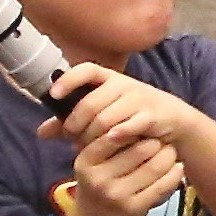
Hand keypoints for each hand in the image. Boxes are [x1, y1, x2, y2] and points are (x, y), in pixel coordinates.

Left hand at [43, 65, 205, 164]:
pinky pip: (126, 127)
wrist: (174, 121)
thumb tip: (41, 132)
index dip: (69, 80)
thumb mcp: (104, 114)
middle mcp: (124, 84)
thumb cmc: (133, 116)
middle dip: (76, 123)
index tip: (54, 95)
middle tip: (72, 137)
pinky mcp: (152, 115)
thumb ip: (73, 122)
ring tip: (89, 146)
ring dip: (92, 136)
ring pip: (104, 119)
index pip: (86, 69)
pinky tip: (110, 144)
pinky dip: (114, 138)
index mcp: (110, 78)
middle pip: (89, 102)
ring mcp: (139, 99)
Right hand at [68, 126, 184, 215]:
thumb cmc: (98, 183)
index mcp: (86, 161)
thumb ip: (105, 139)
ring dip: (170, 156)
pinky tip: (177, 168)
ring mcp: (116, 195)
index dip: (134, 128)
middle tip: (161, 141)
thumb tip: (128, 111)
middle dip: (157, 142)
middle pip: (142, 148)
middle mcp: (98, 179)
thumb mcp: (91, 162)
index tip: (141, 128)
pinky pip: (164, 184)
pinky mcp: (134, 208)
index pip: (116, 134)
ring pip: (156, 165)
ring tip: (170, 153)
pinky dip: (175, 173)